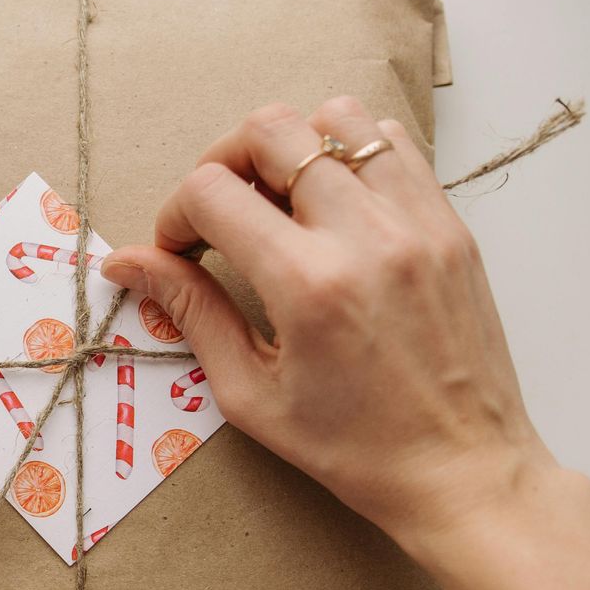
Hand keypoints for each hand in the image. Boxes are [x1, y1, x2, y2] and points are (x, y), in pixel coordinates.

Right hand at [101, 96, 555, 553]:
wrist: (463, 471)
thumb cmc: (353, 448)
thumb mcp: (251, 393)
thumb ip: (191, 312)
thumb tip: (126, 263)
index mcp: (307, 286)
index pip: (213, 192)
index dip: (176, 215)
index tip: (180, 252)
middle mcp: (365, 237)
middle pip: (272, 130)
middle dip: (225, 162)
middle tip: (220, 213)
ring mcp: (417, 223)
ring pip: (338, 118)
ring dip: (293, 147)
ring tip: (282, 201)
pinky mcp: (450, 225)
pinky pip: (394, 145)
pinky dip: (352, 156)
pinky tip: (336, 207)